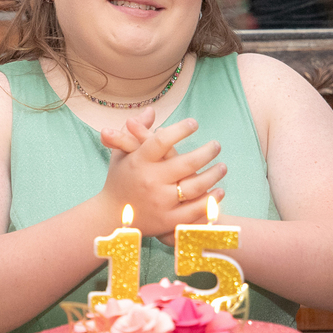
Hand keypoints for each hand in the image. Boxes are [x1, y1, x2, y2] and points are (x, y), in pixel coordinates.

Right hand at [99, 112, 225, 240]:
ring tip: (222, 167)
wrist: (109, 217)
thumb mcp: (122, 154)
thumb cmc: (118, 180)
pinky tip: (219, 190)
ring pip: (197, 186)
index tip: (194, 123)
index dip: (181, 129)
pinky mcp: (168, 221)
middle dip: (207, 151)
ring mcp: (160, 202)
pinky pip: (196, 210)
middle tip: (216, 145)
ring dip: (214, 174)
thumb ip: (136, 131)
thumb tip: (152, 110)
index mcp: (138, 162)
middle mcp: (150, 181)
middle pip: (188, 162)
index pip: (162, 140)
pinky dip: (211, 200)